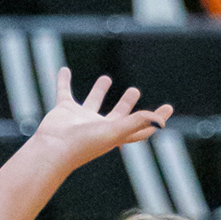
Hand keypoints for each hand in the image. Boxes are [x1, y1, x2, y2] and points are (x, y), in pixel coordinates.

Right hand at [31, 70, 172, 174]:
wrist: (52, 149)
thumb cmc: (83, 144)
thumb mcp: (114, 131)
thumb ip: (136, 123)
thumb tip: (160, 122)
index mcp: (114, 134)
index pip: (140, 127)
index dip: (155, 119)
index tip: (168, 108)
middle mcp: (98, 127)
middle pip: (118, 115)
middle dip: (127, 103)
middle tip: (135, 90)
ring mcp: (80, 119)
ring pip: (92, 102)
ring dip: (99, 90)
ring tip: (106, 78)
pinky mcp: (63, 110)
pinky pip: (64, 91)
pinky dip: (64, 81)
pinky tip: (64, 70)